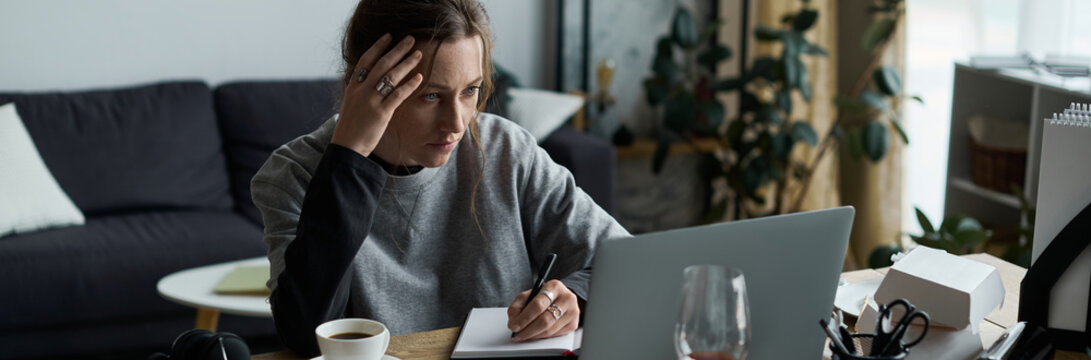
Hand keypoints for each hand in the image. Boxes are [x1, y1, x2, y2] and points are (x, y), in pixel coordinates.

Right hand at [331, 33, 424, 155]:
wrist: (347, 147)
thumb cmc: (351, 127)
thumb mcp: (351, 104)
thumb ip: (360, 90)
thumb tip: (369, 80)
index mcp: (353, 86)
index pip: (365, 60)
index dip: (377, 47)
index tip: (388, 36)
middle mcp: (361, 90)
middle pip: (381, 64)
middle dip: (397, 50)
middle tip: (410, 39)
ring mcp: (370, 101)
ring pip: (390, 76)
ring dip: (406, 63)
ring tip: (419, 54)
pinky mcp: (381, 113)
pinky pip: (397, 95)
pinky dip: (409, 85)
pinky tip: (420, 78)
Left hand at [506, 280, 580, 341]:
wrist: (562, 298)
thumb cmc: (544, 297)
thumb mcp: (529, 294)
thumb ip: (518, 305)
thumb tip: (513, 321)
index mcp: (554, 287)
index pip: (538, 305)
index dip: (524, 318)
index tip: (514, 325)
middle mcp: (567, 298)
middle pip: (545, 320)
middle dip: (527, 330)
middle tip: (517, 334)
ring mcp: (572, 312)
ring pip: (550, 330)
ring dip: (533, 335)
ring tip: (523, 334)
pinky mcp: (573, 324)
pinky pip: (554, 335)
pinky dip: (542, 336)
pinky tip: (535, 334)